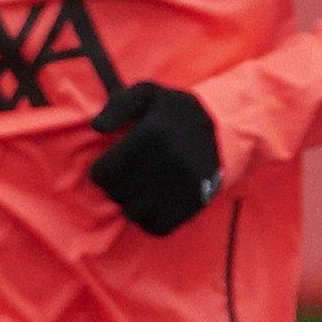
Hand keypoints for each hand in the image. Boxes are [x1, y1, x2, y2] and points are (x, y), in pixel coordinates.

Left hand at [89, 81, 222, 235]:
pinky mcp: (192, 206)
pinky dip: (149, 220)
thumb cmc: (175, 113)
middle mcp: (168, 162)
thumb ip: (119, 105)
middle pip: (116, 194)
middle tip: (126, 176)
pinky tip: (153, 203)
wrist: (224, 133)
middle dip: (115, 186)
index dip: (100, 171)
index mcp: (152, 134)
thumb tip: (97, 127)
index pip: (103, 173)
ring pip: (133, 213)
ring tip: (139, 189)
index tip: (109, 166)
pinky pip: (156, 227)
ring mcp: (181, 187)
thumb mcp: (148, 94)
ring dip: (131, 203)